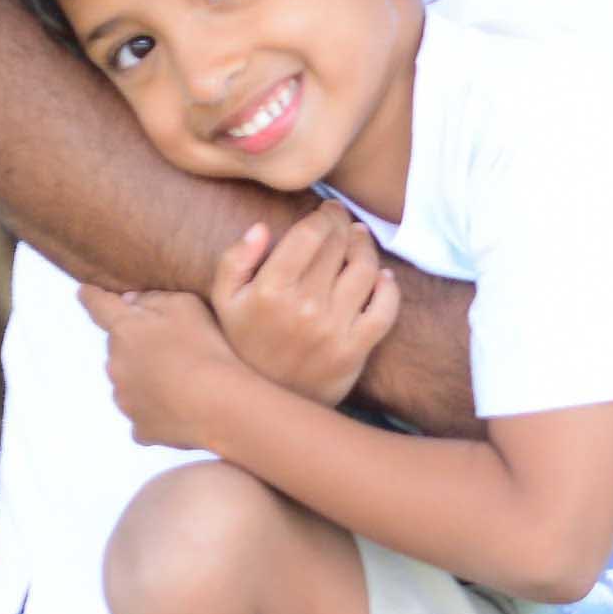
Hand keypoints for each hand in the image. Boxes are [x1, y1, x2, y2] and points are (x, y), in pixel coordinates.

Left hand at [83, 283, 253, 451]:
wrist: (223, 408)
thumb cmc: (208, 349)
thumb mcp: (187, 305)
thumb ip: (153, 298)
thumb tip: (130, 301)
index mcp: (124, 330)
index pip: (97, 305)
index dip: (91, 296)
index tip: (84, 292)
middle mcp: (115, 365)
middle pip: (119, 347)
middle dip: (137, 344)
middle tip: (174, 348)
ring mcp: (124, 399)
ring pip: (129, 381)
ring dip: (146, 377)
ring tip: (183, 380)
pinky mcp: (139, 428)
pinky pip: (142, 412)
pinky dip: (156, 408)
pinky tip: (181, 406)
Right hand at [210, 206, 395, 403]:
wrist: (262, 403)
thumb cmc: (243, 343)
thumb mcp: (223, 301)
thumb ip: (234, 260)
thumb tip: (261, 229)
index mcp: (270, 290)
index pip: (310, 234)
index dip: (324, 215)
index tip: (327, 210)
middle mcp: (304, 308)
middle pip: (339, 247)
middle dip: (343, 225)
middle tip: (343, 222)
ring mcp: (332, 330)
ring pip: (365, 271)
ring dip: (365, 248)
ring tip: (359, 241)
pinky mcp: (354, 351)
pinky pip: (384, 310)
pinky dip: (388, 288)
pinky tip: (380, 278)